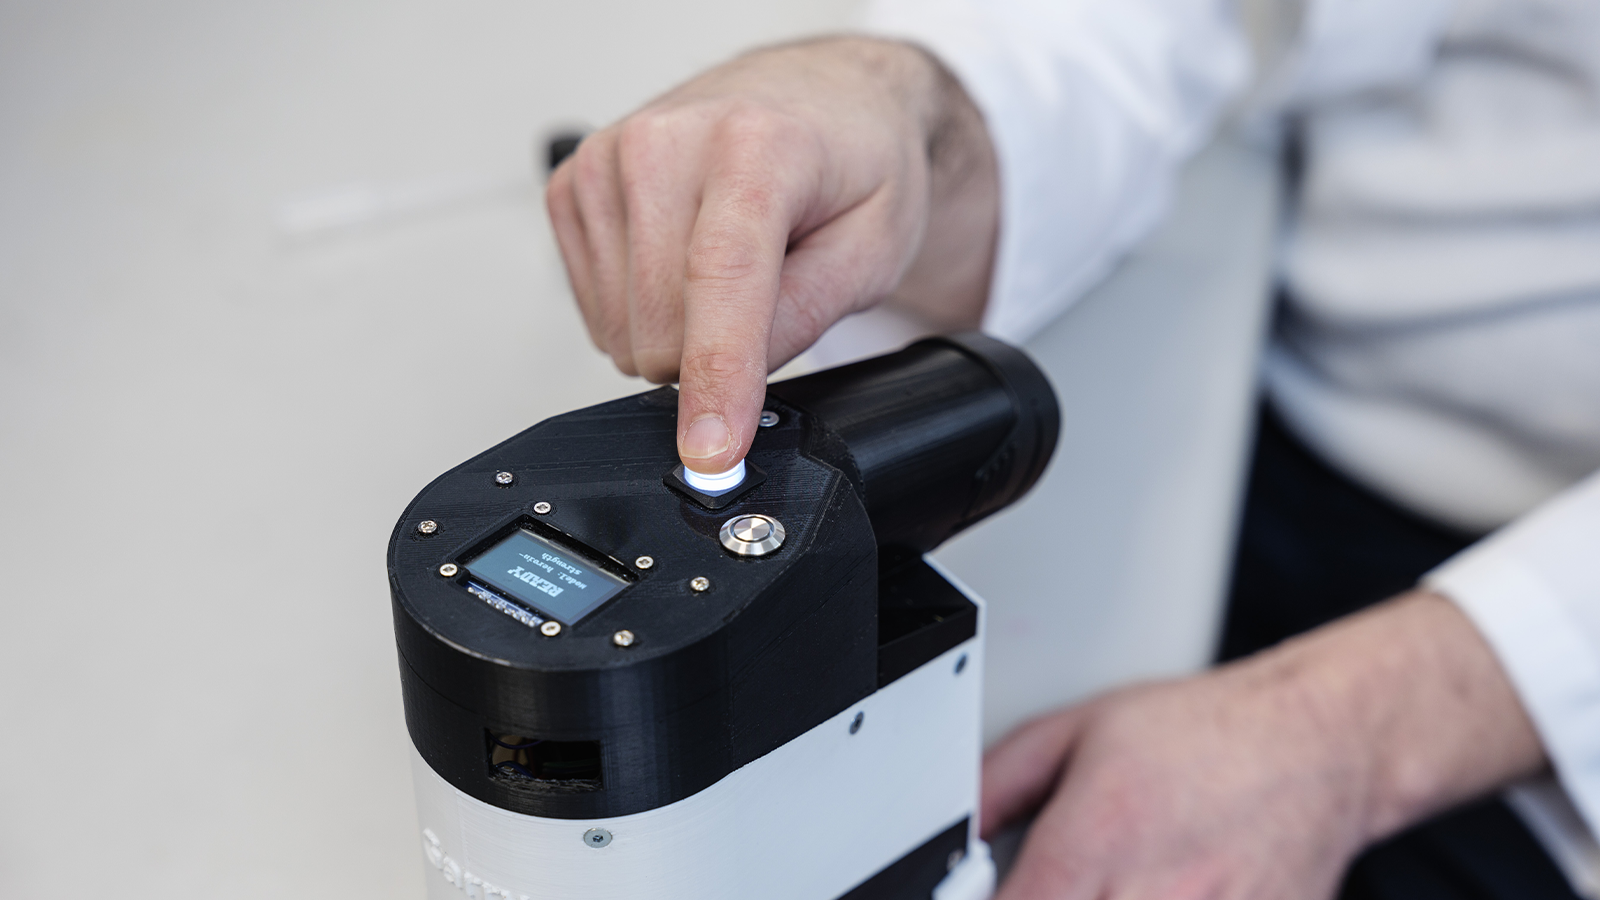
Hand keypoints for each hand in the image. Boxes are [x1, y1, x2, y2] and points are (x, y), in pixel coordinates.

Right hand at [545, 37, 997, 472]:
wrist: (817, 99)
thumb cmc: (850, 161)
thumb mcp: (874, 245)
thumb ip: (806, 314)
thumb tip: (733, 385)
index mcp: (754, 145)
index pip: (719, 279)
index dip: (716, 379)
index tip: (710, 453)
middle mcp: (664, 143)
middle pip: (661, 328)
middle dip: (715, 353)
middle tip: (767, 297)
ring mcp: (606, 162)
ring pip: (622, 332)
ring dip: (678, 332)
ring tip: (727, 269)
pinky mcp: (572, 187)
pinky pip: (596, 312)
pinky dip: (642, 311)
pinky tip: (681, 260)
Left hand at [982, 591, 1546, 899]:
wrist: (1317, 745)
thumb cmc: (1202, 733)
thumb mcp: (1076, 729)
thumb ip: (997, 784)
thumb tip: (953, 833)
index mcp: (1095, 840)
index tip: (992, 898)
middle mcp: (1150, 894)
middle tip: (1062, 885)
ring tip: (1116, 885)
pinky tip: (1162, 890)